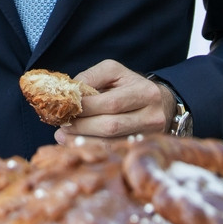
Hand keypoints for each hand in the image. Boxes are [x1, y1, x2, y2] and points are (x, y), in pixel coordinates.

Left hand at [56, 60, 174, 141]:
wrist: (160, 103)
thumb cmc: (130, 85)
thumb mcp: (113, 72)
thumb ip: (91, 77)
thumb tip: (70, 93)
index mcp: (145, 92)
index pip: (110, 103)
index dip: (85, 108)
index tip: (65, 108)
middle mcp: (151, 115)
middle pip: (110, 126)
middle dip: (81, 126)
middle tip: (61, 124)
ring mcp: (149, 136)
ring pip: (110, 142)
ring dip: (82, 140)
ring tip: (63, 135)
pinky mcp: (142, 148)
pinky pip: (112, 151)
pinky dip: (91, 147)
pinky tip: (76, 143)